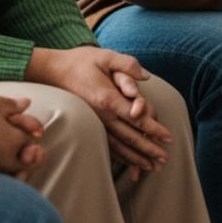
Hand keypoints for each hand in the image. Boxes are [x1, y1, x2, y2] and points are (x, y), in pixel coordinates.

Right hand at [25, 46, 172, 180]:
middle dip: (149, 149)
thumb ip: (127, 65)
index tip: (169, 138)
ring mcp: (93, 122)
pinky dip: (119, 156)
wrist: (52, 71)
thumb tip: (146, 76)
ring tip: (151, 167)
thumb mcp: (105, 56)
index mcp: (108, 98)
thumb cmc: (81, 61)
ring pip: (118, 146)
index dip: (154, 129)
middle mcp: (101, 115)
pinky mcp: (88, 125)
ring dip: (135, 158)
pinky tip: (128, 163)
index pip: (137, 118)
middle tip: (165, 160)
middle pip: (129, 137)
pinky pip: (106, 145)